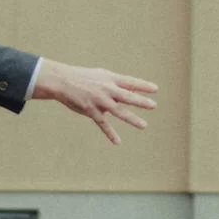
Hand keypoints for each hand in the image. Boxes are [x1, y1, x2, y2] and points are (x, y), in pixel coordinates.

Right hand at [32, 62, 157, 144]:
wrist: (63, 81)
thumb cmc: (84, 77)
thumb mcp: (101, 76)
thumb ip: (116, 85)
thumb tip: (130, 93)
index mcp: (110, 79)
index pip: (130, 82)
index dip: (143, 85)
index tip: (156, 89)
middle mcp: (107, 89)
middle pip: (127, 96)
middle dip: (141, 101)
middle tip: (153, 105)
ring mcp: (99, 101)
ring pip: (119, 111)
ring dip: (132, 119)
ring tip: (144, 125)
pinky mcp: (91, 111)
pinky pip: (103, 124)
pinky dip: (111, 134)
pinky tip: (118, 142)